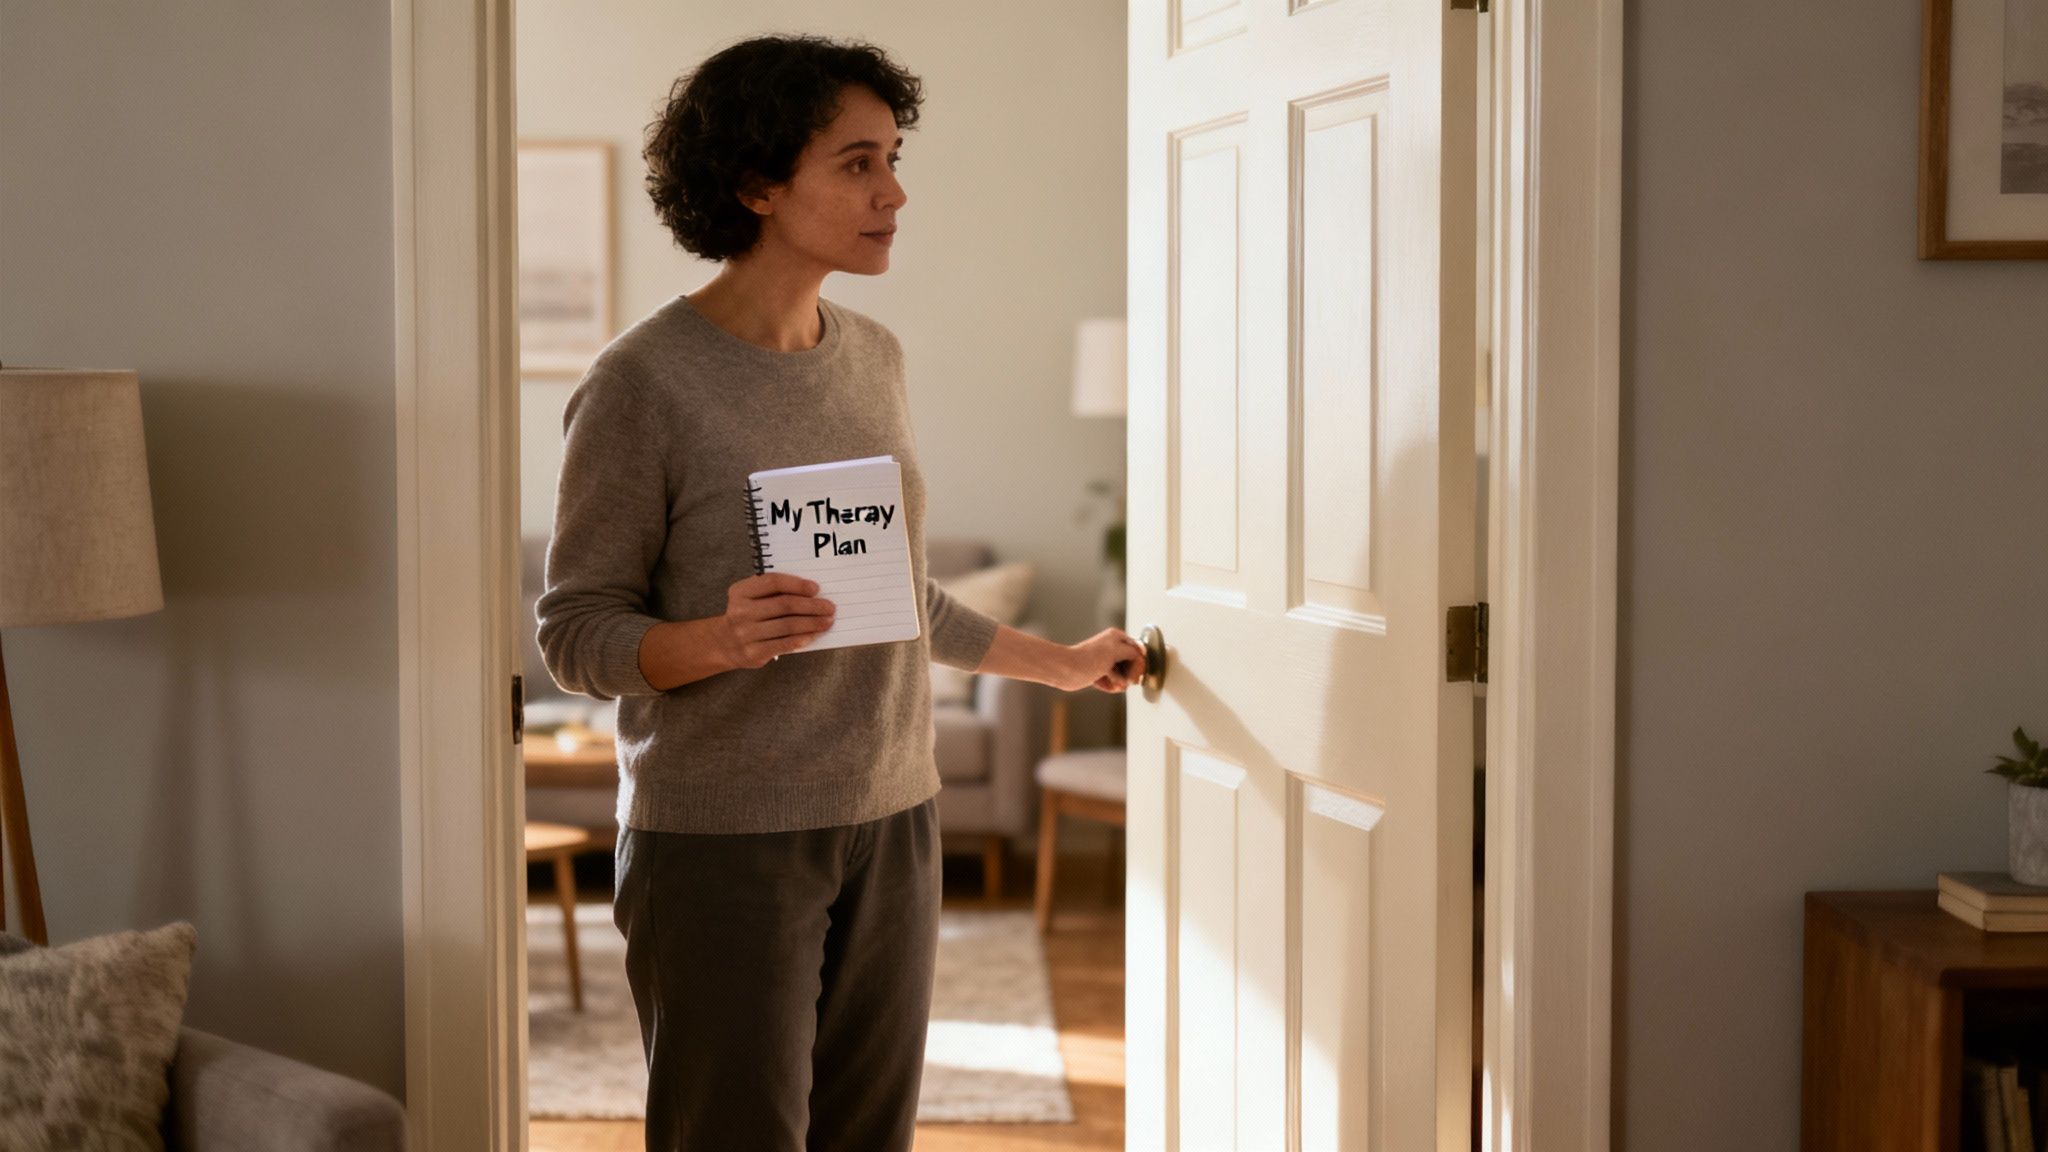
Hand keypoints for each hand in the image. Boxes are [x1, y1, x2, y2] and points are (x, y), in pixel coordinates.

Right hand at [713, 573, 835, 668]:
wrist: (724, 643)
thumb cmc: (747, 616)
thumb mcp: (751, 598)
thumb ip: (774, 592)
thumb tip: (811, 593)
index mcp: (740, 592)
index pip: (773, 582)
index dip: (797, 584)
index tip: (816, 588)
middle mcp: (741, 612)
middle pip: (784, 605)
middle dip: (812, 605)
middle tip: (829, 607)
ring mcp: (746, 634)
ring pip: (788, 625)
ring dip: (812, 623)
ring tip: (827, 621)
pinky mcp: (754, 652)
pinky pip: (784, 644)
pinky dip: (803, 638)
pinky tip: (814, 635)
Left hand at [1060, 627, 1147, 692]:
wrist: (1066, 670)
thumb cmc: (1089, 658)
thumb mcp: (1116, 651)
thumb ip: (1133, 652)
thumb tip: (1142, 654)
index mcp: (1117, 638)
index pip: (1137, 652)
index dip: (1139, 665)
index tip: (1136, 676)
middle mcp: (1112, 648)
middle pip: (1130, 665)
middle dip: (1128, 675)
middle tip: (1125, 682)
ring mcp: (1105, 661)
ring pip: (1121, 675)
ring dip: (1119, 682)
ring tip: (1112, 683)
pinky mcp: (1098, 673)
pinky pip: (1111, 682)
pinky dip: (1109, 685)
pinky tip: (1104, 685)